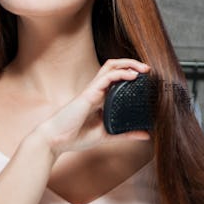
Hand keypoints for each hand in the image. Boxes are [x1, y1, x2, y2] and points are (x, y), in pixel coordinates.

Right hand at [36, 58, 150, 154]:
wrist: (56, 140)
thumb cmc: (76, 136)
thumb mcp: (107, 135)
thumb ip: (126, 134)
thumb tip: (146, 135)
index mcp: (101, 98)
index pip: (117, 78)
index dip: (132, 74)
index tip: (147, 79)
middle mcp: (97, 90)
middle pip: (114, 67)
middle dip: (132, 64)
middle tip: (147, 69)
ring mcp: (92, 90)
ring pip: (111, 66)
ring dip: (128, 64)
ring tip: (143, 69)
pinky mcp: (88, 93)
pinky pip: (106, 77)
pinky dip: (121, 73)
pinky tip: (132, 76)